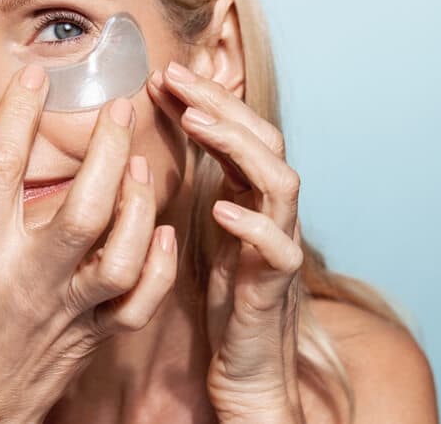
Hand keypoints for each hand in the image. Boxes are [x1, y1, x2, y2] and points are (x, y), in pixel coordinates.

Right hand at [0, 65, 178, 422]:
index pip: (3, 175)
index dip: (20, 118)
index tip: (36, 76)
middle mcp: (30, 281)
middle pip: (81, 210)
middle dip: (105, 153)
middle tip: (120, 106)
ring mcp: (69, 311)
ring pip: (121, 257)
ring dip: (139, 207)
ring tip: (140, 164)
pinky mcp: (97, 336)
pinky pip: (140, 304)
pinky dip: (160, 267)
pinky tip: (166, 232)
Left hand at [148, 62, 305, 422]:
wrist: (248, 367)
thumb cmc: (225, 297)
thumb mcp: (204, 229)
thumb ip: (195, 183)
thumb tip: (158, 134)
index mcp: (251, 195)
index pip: (239, 131)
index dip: (206, 99)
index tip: (163, 74)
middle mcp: (272, 211)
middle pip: (264, 139)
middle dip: (221, 103)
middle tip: (174, 76)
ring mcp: (280, 244)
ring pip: (282, 181)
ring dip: (239, 147)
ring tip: (196, 123)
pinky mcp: (277, 286)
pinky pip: (279, 248)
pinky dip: (253, 224)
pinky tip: (220, 209)